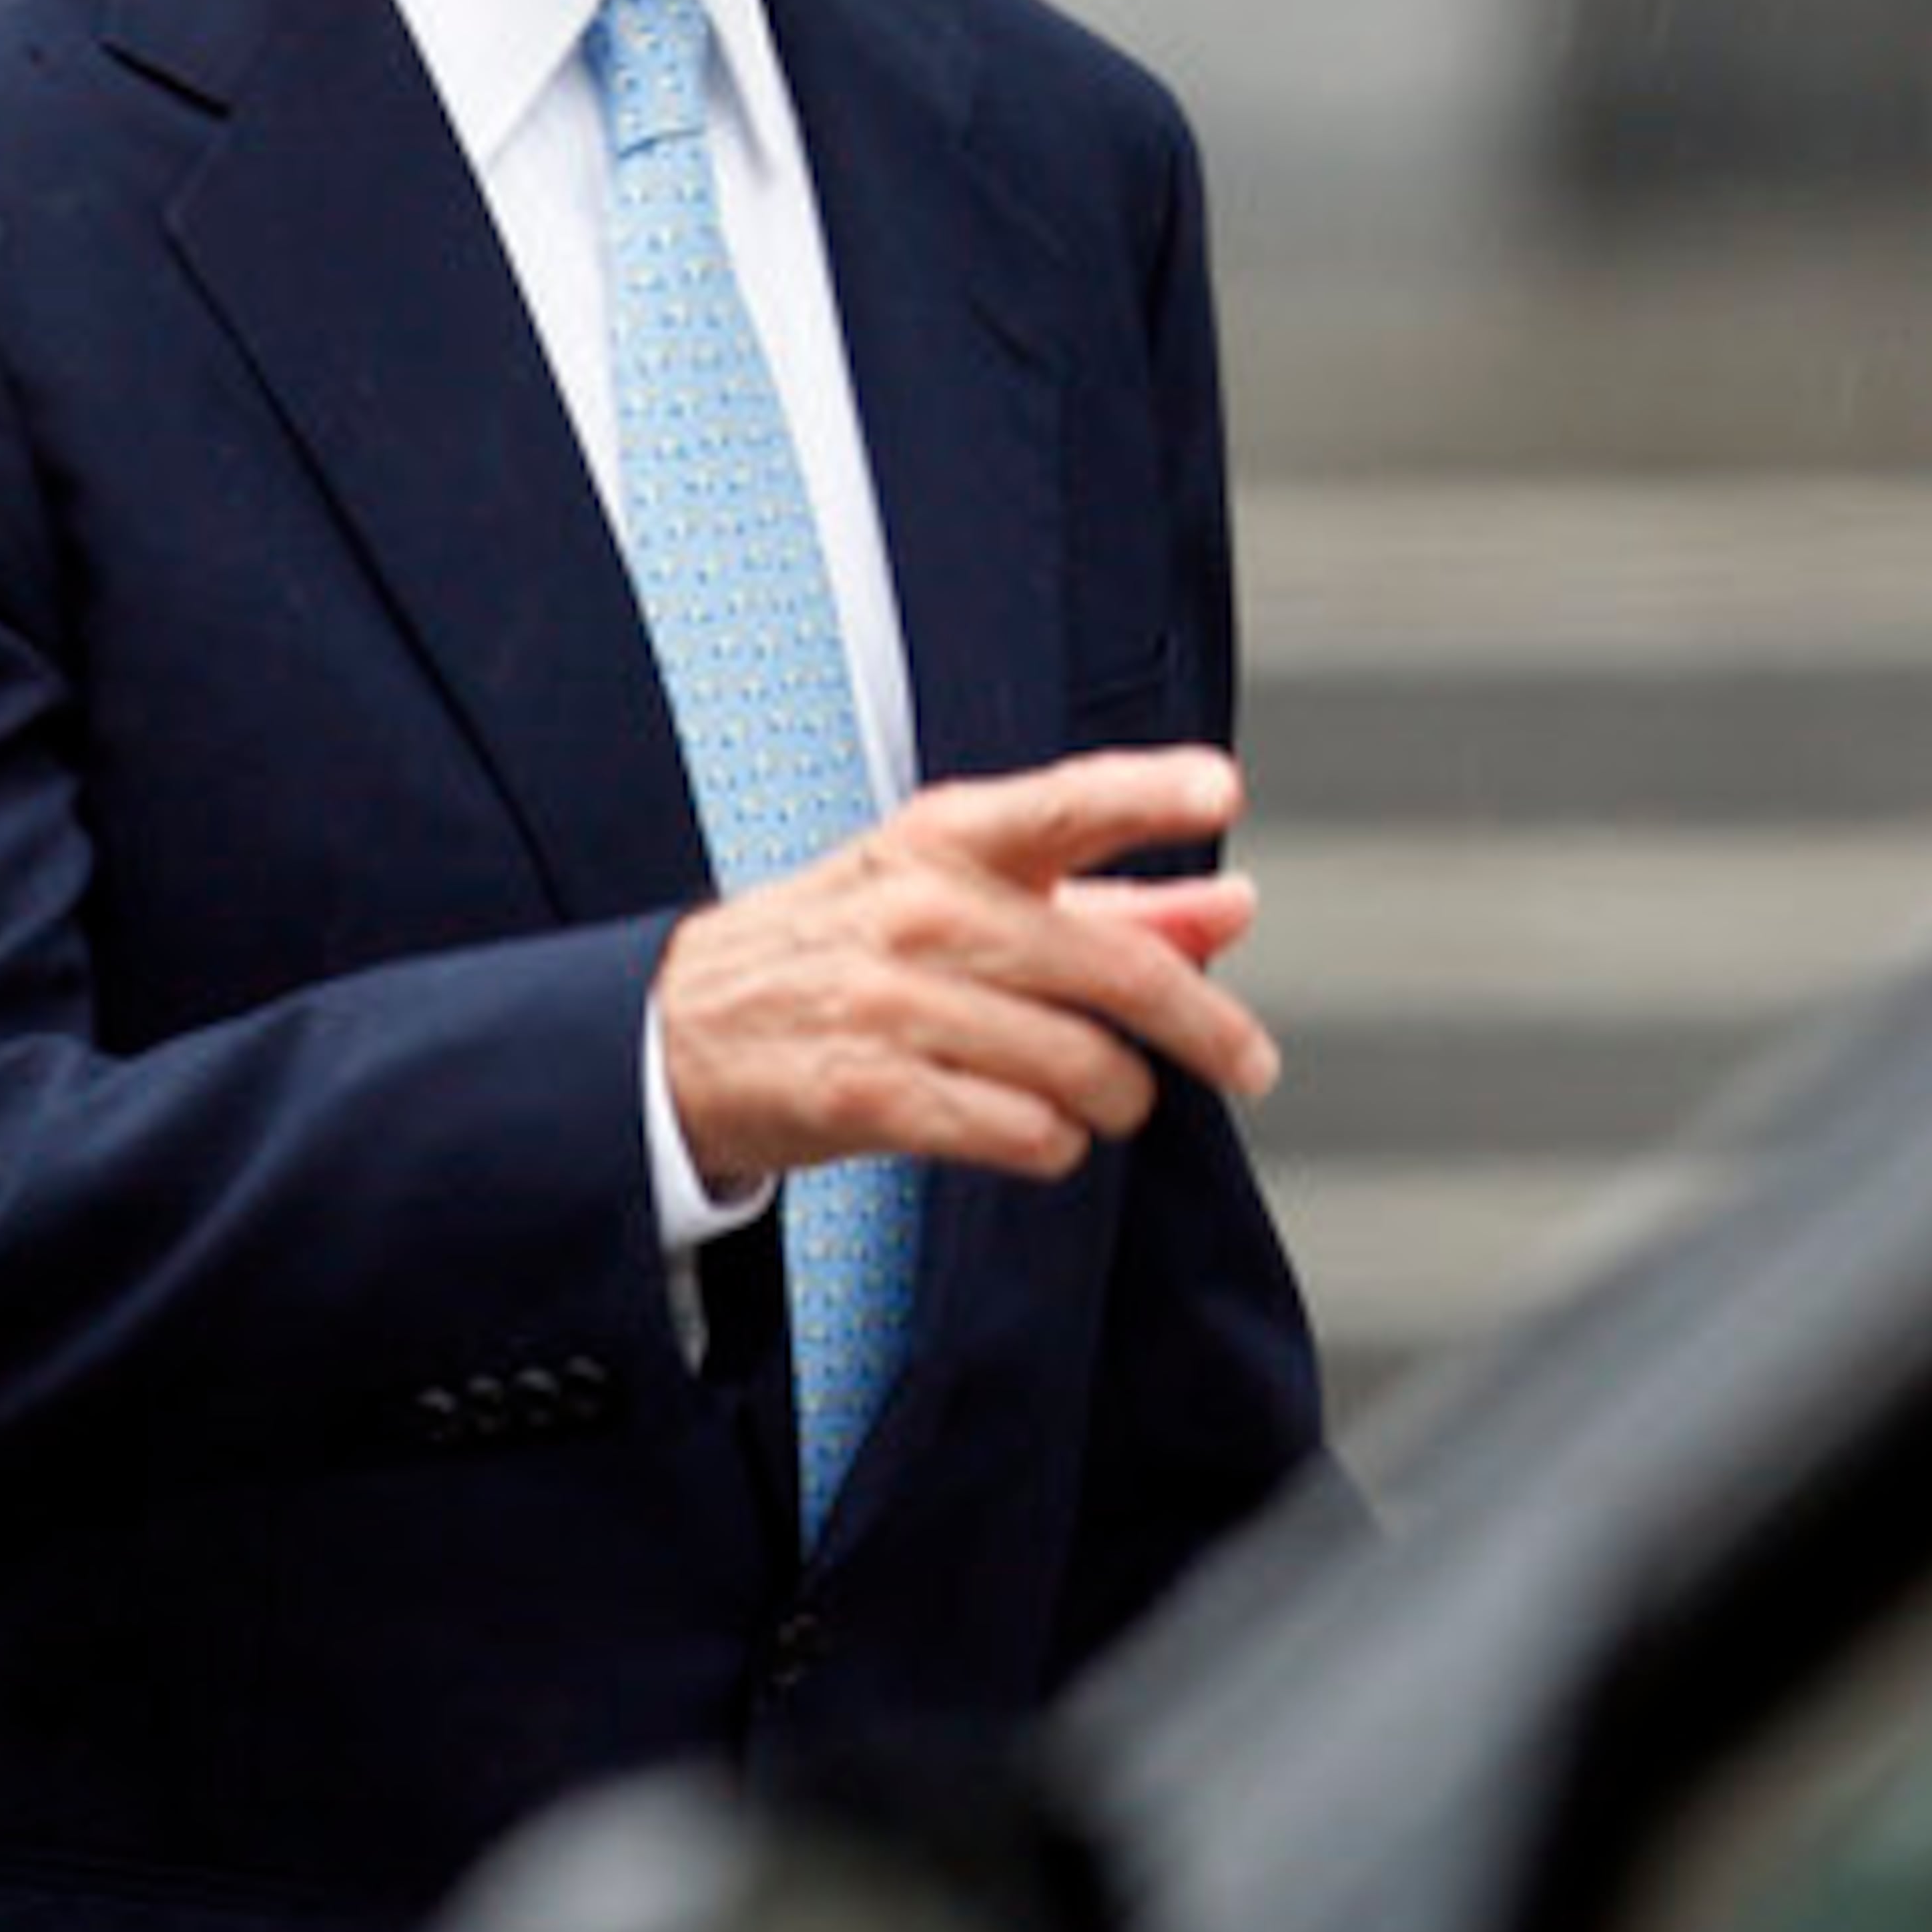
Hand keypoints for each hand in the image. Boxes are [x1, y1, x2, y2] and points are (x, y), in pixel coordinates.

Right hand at [655, 747, 1278, 1192]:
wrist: (686, 1027)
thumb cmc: (848, 948)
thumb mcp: (961, 895)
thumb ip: (1109, 899)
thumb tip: (1232, 910)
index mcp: (947, 839)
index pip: (1065, 802)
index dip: (1149, 790)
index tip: (1220, 787)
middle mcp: (925, 909)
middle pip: (1117, 969)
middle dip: (1207, 1030)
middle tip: (1246, 1061)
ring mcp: (895, 1001)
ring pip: (1085, 1066)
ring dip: (1116, 1099)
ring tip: (1093, 1094)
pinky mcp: (873, 1091)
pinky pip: (1026, 1132)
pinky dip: (1054, 1144)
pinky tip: (1035, 1129)